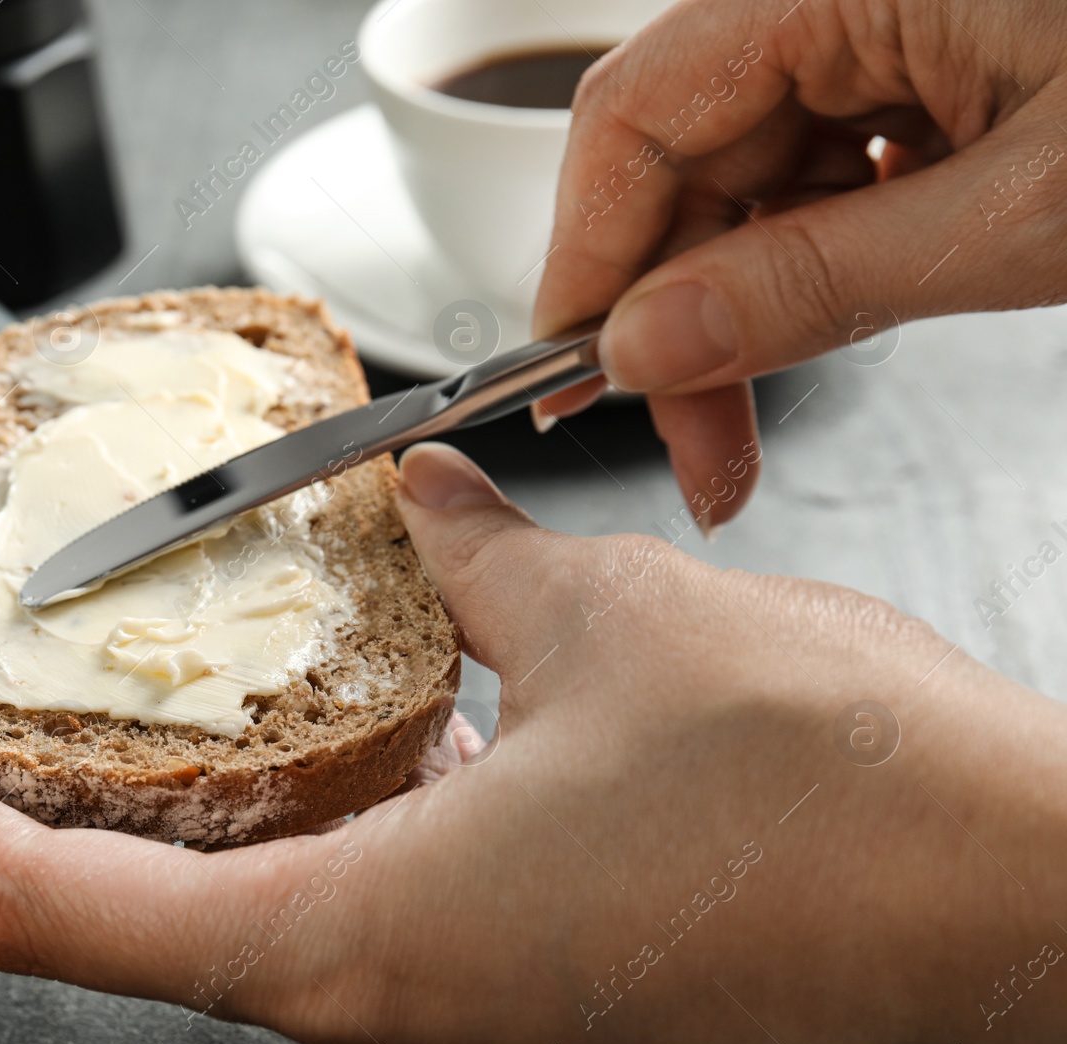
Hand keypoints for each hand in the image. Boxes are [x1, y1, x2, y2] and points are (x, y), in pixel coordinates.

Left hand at [0, 444, 1066, 1043]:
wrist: (1018, 913)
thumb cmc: (830, 794)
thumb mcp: (612, 627)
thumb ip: (480, 568)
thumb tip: (424, 510)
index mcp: (359, 946)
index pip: (51, 916)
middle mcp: (385, 1008)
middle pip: (116, 928)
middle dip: (9, 811)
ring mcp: (454, 1011)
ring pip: (227, 919)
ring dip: (151, 811)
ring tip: (104, 685)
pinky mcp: (520, 988)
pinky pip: (344, 907)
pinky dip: (287, 817)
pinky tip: (324, 712)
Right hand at [532, 0, 1066, 532]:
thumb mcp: (1030, 215)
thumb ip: (816, 281)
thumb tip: (648, 344)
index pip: (636, 112)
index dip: (587, 255)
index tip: (577, 375)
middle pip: (682, 157)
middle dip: (674, 314)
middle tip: (696, 446)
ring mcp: (882, 26)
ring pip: (744, 178)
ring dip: (739, 308)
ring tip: (754, 417)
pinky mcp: (925, 68)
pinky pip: (819, 173)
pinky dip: (812, 264)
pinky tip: (834, 320)